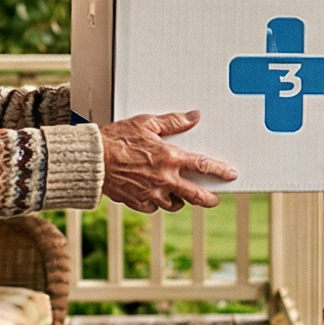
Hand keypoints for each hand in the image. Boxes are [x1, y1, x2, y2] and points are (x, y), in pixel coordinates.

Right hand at [99, 111, 235, 211]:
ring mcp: (152, 194)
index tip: (231, 175)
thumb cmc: (116, 139)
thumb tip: (194, 117)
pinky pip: (155, 207)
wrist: (92, 160)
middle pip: (197, 195)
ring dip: (182, 201)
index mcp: (169, 159)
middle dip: (209, 199)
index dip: (221, 172)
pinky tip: (156, 194)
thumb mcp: (146, 124)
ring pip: (176, 205)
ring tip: (182, 195)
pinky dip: (158, 202)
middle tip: (214, 198)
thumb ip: (173, 122)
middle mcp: (164, 179)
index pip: (204, 167)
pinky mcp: (138, 203)